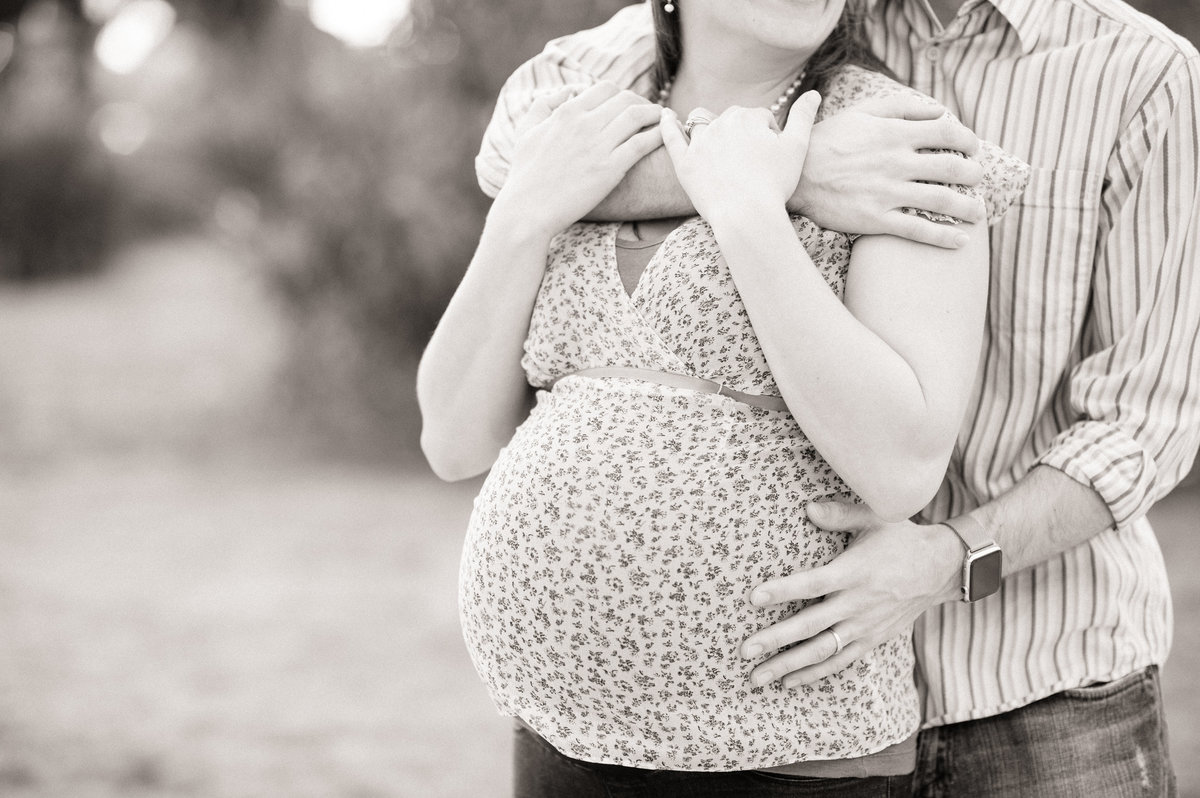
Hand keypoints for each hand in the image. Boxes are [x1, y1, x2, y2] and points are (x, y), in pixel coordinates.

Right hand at [497, 82, 663, 238]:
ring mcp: (599, 145)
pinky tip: (666, 137)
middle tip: (652, 114)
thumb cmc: (525, 174)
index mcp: (567, 112)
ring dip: (657, 114)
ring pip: (638, 116)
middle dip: (643, 103)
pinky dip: (659, 135)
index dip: (622, 94)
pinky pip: (643, 143)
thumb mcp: (527, 132)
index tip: (630, 105)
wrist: (529, 209)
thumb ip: (544, 105)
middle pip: (626, 99)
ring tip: (666, 121)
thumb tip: (567, 91)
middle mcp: (585, 123)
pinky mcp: (611, 168)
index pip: (605, 89)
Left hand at [661, 91, 821, 221]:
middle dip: (742, 133)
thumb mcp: (797, 148)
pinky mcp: (684, 164)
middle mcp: (720, 123)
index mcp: (747, 117)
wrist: (747, 215)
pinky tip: (665, 115)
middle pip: (732, 120)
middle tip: (752, 162)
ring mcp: (699, 143)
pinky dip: (667, 125)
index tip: (772, 158)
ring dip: (709, 127)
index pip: (760, 119)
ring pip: (702, 124)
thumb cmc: (775, 184)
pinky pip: (672, 138)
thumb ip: (803, 117)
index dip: (769, 137)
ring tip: (716, 142)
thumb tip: (814, 93)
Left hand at [739, 500, 961, 687]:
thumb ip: (840, 514)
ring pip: (821, 651)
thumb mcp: (875, 517)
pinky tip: (788, 681)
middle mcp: (857, 603)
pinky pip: (839, 662)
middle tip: (744, 651)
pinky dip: (814, 673)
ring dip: (788, 665)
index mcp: (854, 572)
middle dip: (775, 639)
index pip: (812, 584)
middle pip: (810, 625)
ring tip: (757, 676)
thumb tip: (807, 508)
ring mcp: (864, 626)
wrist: (941, 568)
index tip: (753, 598)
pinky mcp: (871, 640)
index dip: (783, 591)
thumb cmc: (901, 537)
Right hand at [796, 95, 985, 247]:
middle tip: (977, 179)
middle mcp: (896, 162)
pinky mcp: (876, 219)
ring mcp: (887, 192)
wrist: (792, 176)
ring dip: (968, 206)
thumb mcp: (861, 112)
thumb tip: (939, 111)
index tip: (973, 147)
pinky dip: (944, 236)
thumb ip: (901, 107)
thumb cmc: (826, 140)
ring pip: (942, 200)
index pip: (946, 132)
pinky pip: (918, 230)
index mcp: (894, 133)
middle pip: (951, 167)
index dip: (967, 139)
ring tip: (977, 211)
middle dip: (973, 174)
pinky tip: (960, 240)